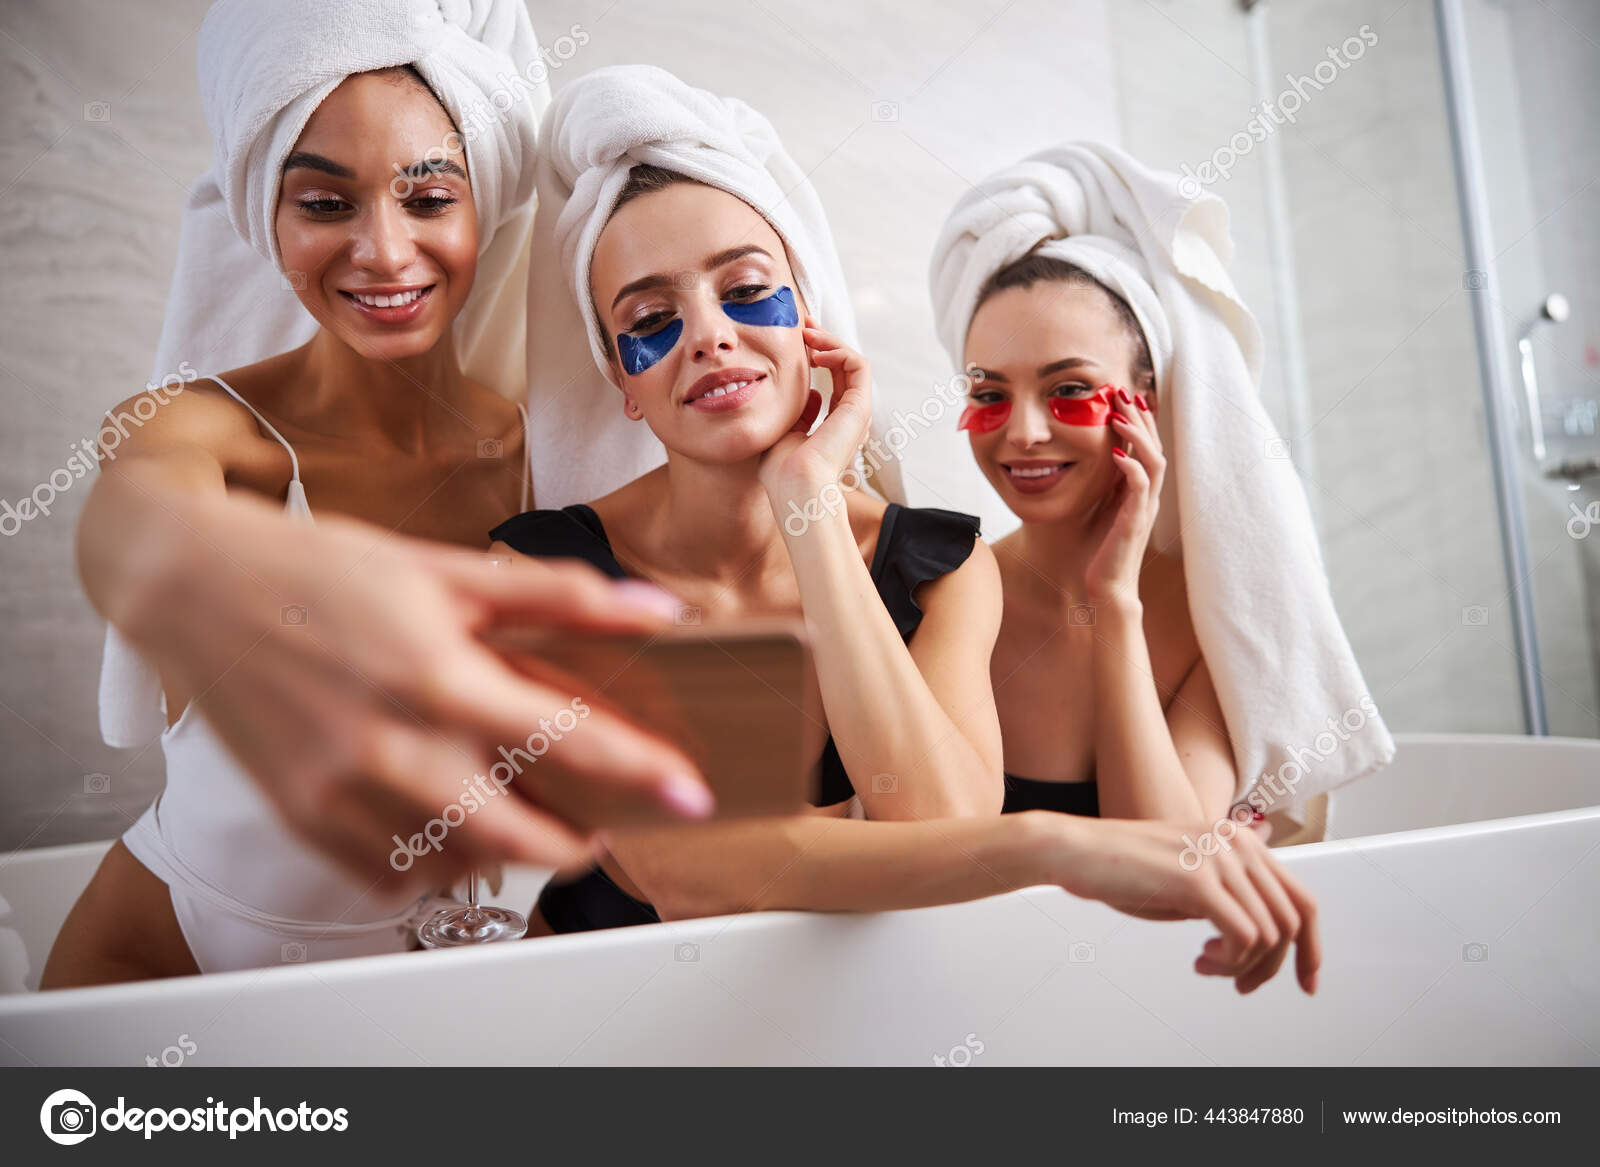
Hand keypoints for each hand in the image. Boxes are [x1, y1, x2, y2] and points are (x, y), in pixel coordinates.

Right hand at [121, 496, 714, 891]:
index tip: (689, 793)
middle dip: (577, 841)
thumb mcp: (447, 569)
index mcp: (435, 676)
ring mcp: (340, 793)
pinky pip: (389, 876)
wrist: (195, 588)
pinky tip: (454, 828)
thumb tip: (654, 610)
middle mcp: (388, 746)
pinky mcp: (303, 818)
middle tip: (605, 824)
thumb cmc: (322, 572)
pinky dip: (437, 865)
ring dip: (510, 853)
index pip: (566, 741)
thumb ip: (559, 597)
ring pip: (455, 863)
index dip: (639, 772)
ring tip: (533, 818)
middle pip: (515, 834)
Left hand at [758, 317, 870, 504]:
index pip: (833, 381)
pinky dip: (839, 350)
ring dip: (830, 341)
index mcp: (834, 426)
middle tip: (803, 324)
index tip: (798, 340)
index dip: (818, 356)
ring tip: (807, 333)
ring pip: (852, 362)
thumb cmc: (782, 469)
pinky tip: (816, 350)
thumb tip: (812, 394)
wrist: (794, 485)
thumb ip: (799, 413)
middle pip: (844, 368)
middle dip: (824, 341)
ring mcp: (857, 412)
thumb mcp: (786, 431)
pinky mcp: (860, 406)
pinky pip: (858, 365)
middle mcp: (849, 418)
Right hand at [1041, 812, 1319, 993]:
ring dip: (1242, 966)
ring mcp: (1220, 859)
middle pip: (1296, 918)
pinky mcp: (1198, 880)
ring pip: (1270, 933)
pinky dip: (1231, 961)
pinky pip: (1246, 937)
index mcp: (1239, 839)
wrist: (1074, 849)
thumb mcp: (1185, 878)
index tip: (1305, 980)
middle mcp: (1238, 843)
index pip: (1300, 897)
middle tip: (1244, 986)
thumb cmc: (1118, 867)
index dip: (1310, 946)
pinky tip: (1201, 960)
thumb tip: (1254, 936)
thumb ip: (1224, 896)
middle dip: (1278, 966)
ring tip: (1207, 966)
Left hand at [1084, 388, 1164, 605]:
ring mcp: (1144, 509)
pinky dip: (1131, 468)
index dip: (1140, 421)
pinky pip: (1140, 489)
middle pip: (1155, 448)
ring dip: (1138, 437)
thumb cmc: (1102, 551)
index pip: (1148, 448)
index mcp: (1141, 493)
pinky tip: (1116, 453)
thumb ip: (1106, 486)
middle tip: (1123, 393)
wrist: (1107, 589)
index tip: (1124, 397)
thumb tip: (1098, 459)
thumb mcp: (1103, 509)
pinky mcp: (1134, 523)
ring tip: (1118, 416)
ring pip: (1153, 463)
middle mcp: (1148, 497)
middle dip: (1140, 419)